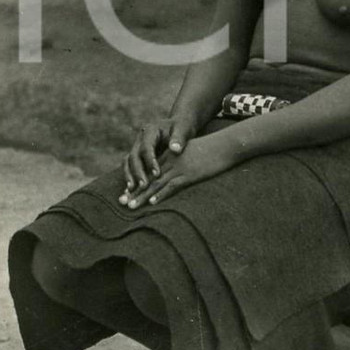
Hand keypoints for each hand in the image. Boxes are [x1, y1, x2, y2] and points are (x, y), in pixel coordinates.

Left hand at [120, 133, 237, 209]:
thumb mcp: (194, 153)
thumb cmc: (214, 149)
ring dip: (142, 195)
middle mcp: (172, 161)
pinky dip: (161, 194)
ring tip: (131, 206)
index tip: (128, 193)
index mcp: (171, 155)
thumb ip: (183, 160)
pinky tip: (152, 202)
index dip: (138, 182)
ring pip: (156, 183)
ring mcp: (180, 167)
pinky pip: (172, 185)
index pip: (150, 171)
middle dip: (135, 191)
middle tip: (122, 202)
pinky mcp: (190, 174)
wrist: (227, 143)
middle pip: (149, 178)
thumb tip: (180, 171)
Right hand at [122, 115, 197, 197]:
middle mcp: (140, 139)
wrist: (179, 126)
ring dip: (129, 176)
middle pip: (134, 156)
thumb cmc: (183, 127)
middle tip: (144, 186)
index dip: (150, 161)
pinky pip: (130, 167)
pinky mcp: (137, 156)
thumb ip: (179, 138)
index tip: (157, 174)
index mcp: (150, 130)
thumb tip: (175, 149)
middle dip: (138, 172)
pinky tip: (131, 191)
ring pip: (128, 162)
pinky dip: (130, 178)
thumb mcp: (183, 128)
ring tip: (132, 191)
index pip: (147, 147)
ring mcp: (137, 147)